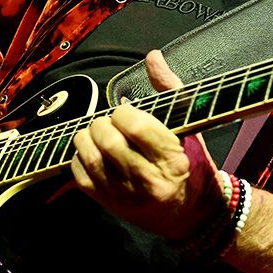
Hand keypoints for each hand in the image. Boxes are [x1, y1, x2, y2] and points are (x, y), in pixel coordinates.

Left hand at [69, 50, 222, 238]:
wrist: (193, 216)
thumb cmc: (193, 167)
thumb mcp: (190, 128)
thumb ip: (170, 89)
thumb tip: (152, 57)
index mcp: (172, 159)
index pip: (135, 125)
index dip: (124, 112)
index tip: (127, 112)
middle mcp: (148, 181)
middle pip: (107, 139)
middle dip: (103, 122)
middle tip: (111, 123)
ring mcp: (125, 196)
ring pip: (88, 156)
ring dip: (87, 137)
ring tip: (99, 134)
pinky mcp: (109, 205)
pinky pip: (79, 174)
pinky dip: (79, 157)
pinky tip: (93, 152)